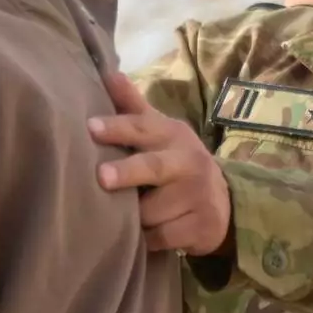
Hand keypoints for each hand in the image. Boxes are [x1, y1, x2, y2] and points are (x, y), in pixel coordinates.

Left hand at [90, 72, 232, 256]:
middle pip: (153, 167)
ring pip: (152, 211)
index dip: (118, 127)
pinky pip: (162, 237)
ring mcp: (199, 196)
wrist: (222, 203)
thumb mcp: (160, 133)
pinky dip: (148, 239)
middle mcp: (190, 162)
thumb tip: (107, 73)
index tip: (90, 128)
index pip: (144, 127)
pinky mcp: (203, 227)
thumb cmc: (176, 163)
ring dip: (133, 218)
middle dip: (128, 172)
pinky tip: (146, 234)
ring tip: (126, 216)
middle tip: (102, 178)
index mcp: (174, 135)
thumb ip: (133, 107)